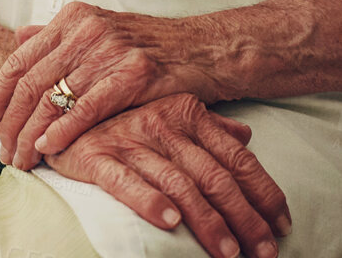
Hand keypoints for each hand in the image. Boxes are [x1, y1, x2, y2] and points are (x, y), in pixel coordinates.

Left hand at [0, 1, 221, 169]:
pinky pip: (87, 107)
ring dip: (32, 135)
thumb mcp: (97, 29)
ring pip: (54, 98)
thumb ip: (57, 35)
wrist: (198, 48)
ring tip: (23, 160)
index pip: (19, 58)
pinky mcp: (133, 74)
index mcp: (72, 18)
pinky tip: (51, 149)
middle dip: (11, 123)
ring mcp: (109, 50)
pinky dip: (64, 131)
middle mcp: (86, 30)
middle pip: (31, 82)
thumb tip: (18, 36)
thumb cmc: (144, 45)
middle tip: (3, 153)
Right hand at [41, 92, 290, 257]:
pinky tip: (169, 222)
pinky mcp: (95, 155)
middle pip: (214, 176)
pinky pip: (125, 180)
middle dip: (245, 219)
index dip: (263, 192)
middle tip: (266, 253)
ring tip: (228, 253)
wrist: (58, 98)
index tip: (282, 224)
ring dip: (207, 221)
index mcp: (185, 111)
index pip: (235, 157)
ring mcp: (129, 139)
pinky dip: (148, 201)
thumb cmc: (120, 112)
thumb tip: (246, 135)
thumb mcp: (170, 110)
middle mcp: (161, 123)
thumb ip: (208, 124)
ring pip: (179, 183)